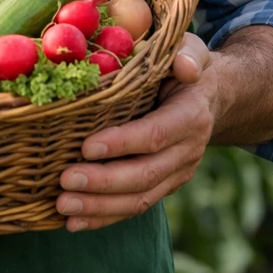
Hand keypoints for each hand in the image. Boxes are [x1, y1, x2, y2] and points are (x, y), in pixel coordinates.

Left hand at [56, 32, 216, 231]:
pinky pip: (134, 206)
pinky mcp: (164, 186)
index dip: (123, 143)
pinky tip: (73, 223)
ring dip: (99, 207)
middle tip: (65, 181)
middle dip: (103, 182)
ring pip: (139, 198)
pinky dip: (104, 218)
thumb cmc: (183, 65)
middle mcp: (188, 150)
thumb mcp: (190, 49)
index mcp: (191, 115)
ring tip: (63, 205)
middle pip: (144, 174)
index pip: (155, 134)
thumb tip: (184, 68)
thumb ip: (188, 55)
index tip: (86, 146)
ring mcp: (177, 173)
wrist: (208, 96)